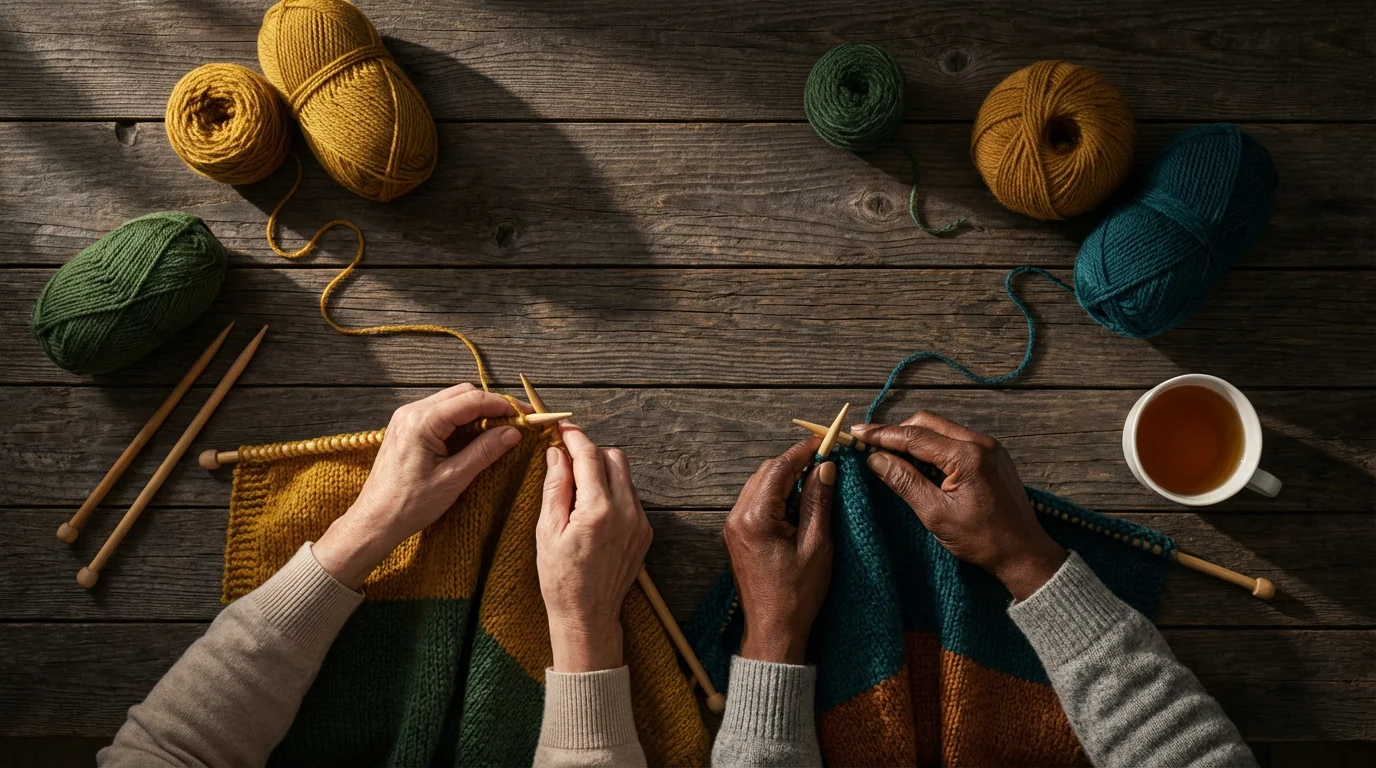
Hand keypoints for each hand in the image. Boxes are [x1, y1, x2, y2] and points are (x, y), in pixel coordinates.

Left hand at [312, 383, 525, 588]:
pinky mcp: (407, 428)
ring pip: (452, 402)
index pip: (472, 400)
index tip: (525, 415)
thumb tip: (513, 432)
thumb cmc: (409, 504)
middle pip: (462, 394)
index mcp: (422, 421)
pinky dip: (461, 421)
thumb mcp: (453, 479)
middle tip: (515, 423)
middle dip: (491, 406)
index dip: (502, 405)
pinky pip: (441, 414)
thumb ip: (484, 451)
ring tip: (499, 431)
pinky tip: (475, 437)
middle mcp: (412, 412)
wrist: (375, 520)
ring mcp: (407, 418)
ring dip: (477, 413)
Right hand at [536, 424, 652, 672]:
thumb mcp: (547, 530)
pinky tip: (593, 511)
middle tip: (568, 461)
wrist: (588, 615)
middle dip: (591, 453)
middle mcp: (626, 511)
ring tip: (578, 490)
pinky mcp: (645, 532)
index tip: (562, 429)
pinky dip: (613, 493)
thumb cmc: (560, 577)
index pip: (590, 456)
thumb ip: (555, 487)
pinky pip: (630, 498)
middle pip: (614, 458)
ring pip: (625, 476)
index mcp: (598, 509)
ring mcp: (639, 522)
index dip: (575, 438)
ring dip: (603, 472)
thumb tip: (557, 454)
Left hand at [723, 438, 832, 664]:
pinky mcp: (736, 535)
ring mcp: (732, 526)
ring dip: (785, 479)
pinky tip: (798, 505)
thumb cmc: (797, 595)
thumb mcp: (817, 546)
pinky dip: (776, 496)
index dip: (803, 451)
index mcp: (754, 518)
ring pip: (760, 485)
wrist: (773, 631)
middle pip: (766, 472)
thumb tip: (825, 468)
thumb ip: (818, 502)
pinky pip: (755, 502)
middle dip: (795, 464)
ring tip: (815, 485)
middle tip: (825, 463)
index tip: (825, 442)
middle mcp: (736, 517)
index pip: (779, 468)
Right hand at [852, 412, 1065, 600]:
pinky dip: (933, 446)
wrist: (1024, 552)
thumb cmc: (982, 540)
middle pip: (927, 422)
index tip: (857, 433)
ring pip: (942, 428)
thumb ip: (905, 482)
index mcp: (966, 456)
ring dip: (915, 438)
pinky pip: (955, 439)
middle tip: (871, 445)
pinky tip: (919, 463)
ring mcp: (990, 447)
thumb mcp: (936, 514)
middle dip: (897, 431)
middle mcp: (980, 442)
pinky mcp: (993, 455)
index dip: (882, 434)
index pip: (914, 436)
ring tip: (891, 455)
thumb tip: (876, 459)